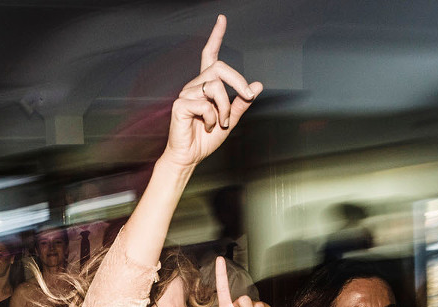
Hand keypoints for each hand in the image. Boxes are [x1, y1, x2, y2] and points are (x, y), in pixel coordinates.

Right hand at [163, 15, 261, 168]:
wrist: (190, 157)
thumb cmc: (206, 139)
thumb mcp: (231, 119)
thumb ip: (242, 102)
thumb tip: (258, 85)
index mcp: (205, 86)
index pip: (209, 55)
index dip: (216, 37)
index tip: (222, 19)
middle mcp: (194, 85)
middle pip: (219, 68)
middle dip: (238, 82)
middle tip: (247, 97)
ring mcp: (186, 94)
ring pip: (215, 87)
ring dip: (225, 107)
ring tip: (221, 123)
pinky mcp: (180, 105)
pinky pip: (205, 104)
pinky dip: (213, 118)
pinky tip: (208, 126)